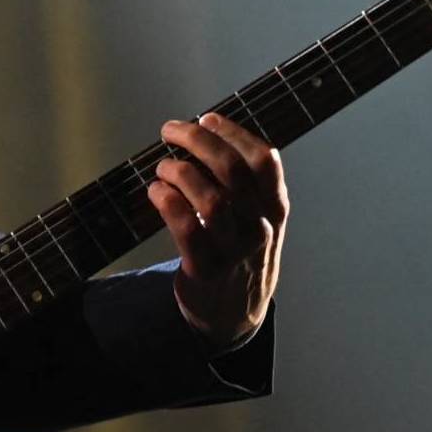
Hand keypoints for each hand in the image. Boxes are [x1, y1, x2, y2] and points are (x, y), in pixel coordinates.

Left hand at [148, 112, 288, 349]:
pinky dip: (167, 202)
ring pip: (210, 201)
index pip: (264, 160)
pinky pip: (186, 230)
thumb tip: (204, 135)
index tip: (208, 118)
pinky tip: (156, 191)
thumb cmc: (241, 252)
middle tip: (172, 130)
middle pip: (233, 172)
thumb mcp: (258, 217)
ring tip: (163, 166)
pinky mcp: (206, 271)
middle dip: (199, 141)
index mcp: (275, 208)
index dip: (234, 133)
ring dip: (180, 173)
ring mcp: (234, 251)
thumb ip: (244, 183)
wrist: (235, 313)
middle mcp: (259, 227)